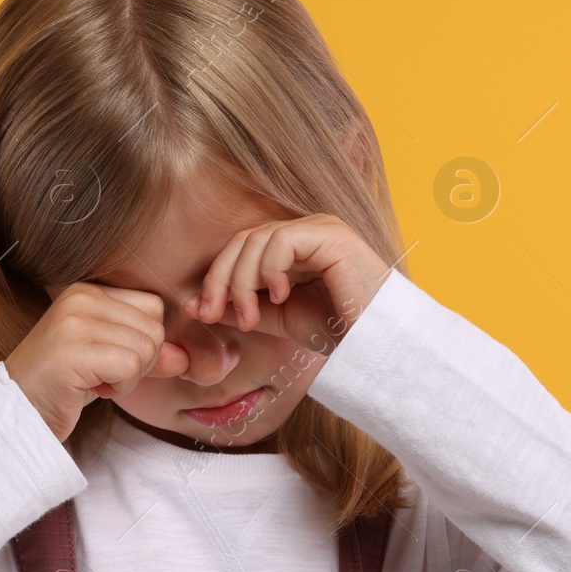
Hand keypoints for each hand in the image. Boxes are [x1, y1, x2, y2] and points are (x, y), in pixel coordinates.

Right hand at [5, 283, 188, 441]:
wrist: (17, 414)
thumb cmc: (63, 386)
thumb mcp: (110, 363)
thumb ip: (147, 354)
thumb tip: (185, 358)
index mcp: (87, 291)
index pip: (153, 306)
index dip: (145, 342)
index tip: (111, 361)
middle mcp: (80, 297)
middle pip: (155, 327)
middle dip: (140, 362)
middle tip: (103, 375)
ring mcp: (74, 321)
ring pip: (147, 347)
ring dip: (129, 377)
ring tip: (95, 381)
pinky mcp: (72, 351)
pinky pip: (131, 365)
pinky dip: (121, 386)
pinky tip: (92, 389)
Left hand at [180, 214, 391, 354]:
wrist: (375, 343)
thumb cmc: (336, 331)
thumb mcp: (277, 318)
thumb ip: (242, 306)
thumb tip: (195, 304)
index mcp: (293, 247)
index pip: (240, 248)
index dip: (215, 278)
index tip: (203, 313)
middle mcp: (305, 231)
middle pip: (243, 240)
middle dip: (220, 279)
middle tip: (214, 314)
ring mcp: (319, 228)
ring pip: (257, 240)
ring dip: (242, 282)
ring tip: (253, 317)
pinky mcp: (331, 234)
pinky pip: (282, 240)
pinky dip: (270, 270)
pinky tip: (281, 296)